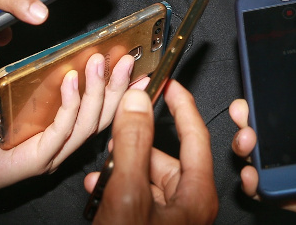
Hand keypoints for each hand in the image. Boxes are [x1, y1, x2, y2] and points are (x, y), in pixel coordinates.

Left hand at [0, 53, 135, 198]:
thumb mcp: (10, 89)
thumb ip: (35, 73)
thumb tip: (57, 47)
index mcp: (59, 127)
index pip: (98, 107)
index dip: (119, 87)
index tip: (133, 64)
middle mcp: (60, 143)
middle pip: (101, 116)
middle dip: (117, 86)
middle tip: (126, 60)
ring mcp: (51, 154)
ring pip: (86, 124)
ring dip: (97, 91)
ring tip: (99, 65)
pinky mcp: (36, 160)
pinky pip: (61, 131)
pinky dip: (69, 105)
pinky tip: (69, 82)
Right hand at [84, 80, 217, 224]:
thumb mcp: (128, 194)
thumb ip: (133, 146)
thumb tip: (136, 104)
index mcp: (197, 195)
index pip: (196, 134)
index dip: (181, 104)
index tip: (168, 83)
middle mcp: (190, 206)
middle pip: (166, 157)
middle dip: (137, 144)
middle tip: (115, 134)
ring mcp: (172, 219)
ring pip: (148, 178)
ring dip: (121, 168)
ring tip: (100, 167)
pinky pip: (138, 198)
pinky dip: (118, 187)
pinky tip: (98, 186)